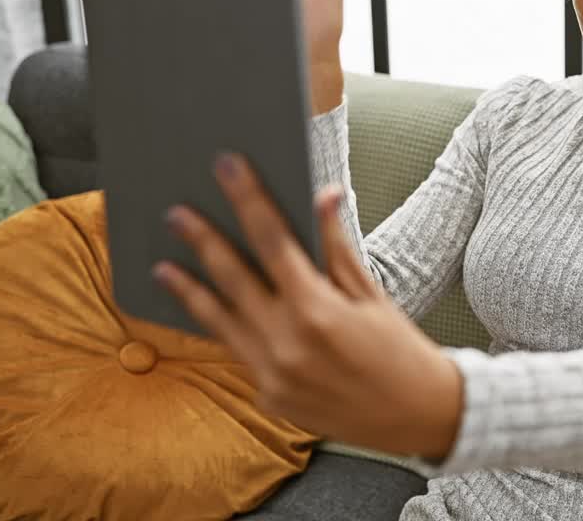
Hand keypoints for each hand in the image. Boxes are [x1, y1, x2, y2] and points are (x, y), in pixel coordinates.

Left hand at [153, 152, 462, 459]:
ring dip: (190, 290)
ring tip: (164, 265)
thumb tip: (323, 195)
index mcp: (318, 311)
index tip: (228, 168)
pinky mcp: (269, 397)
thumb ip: (335, 246)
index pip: (272, 241)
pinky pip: (238, 353)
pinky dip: (221, 327)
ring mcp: (273, 376)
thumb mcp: (371, 293)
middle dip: (203, 240)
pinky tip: (204, 308)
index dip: (248, 199)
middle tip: (176, 213)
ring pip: (220, 322)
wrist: (418, 416)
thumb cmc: (401, 348)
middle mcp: (287, 345)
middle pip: (233, 278)